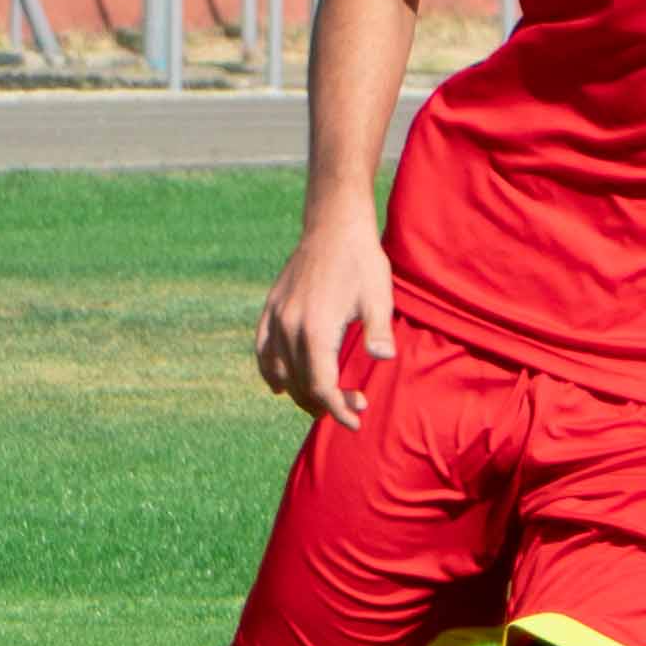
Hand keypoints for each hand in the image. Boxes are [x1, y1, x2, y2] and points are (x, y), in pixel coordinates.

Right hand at [253, 215, 397, 425]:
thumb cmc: (362, 262)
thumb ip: (379, 331)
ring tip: (322, 400)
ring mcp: (276, 318)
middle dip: (326, 403)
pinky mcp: (271, 308)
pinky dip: (270, 372)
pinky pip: (262, 350)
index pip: (321, 386)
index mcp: (316, 329)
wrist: (335, 226)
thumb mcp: (379, 297)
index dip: (338, 409)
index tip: (356, 419)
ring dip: (299, 393)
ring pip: (279, 371)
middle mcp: (289, 327)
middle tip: (354, 404)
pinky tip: (279, 385)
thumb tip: (383, 358)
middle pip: (300, 384)